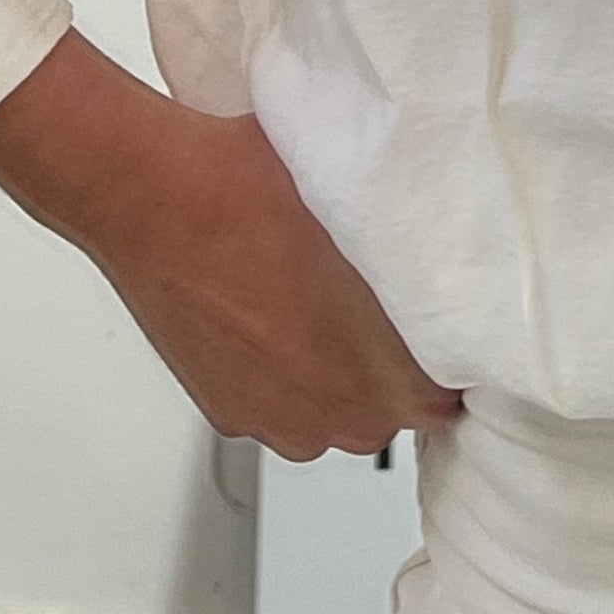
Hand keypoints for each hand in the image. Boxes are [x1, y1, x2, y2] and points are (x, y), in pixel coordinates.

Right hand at [0, 32, 462, 460]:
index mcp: (396, 376)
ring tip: (317, 301)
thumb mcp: (378, 208)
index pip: (456, 392)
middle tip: (378, 299)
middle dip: (391, 362)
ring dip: (332, 372)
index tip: (442, 316)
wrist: (156, 196)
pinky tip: (270, 311)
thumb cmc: (259, 191)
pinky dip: (279, 370)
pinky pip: (278, 403)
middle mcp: (341, 416)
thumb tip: (451, 252)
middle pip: (394, 406)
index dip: (451, 349)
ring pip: (333, 408)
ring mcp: (280, 422)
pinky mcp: (229, 414)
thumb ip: (424, 256)